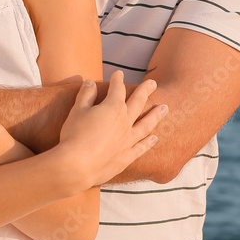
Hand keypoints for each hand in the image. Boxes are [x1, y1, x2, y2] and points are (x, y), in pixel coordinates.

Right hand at [51, 71, 166, 192]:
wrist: (78, 165)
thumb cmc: (75, 135)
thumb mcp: (77, 110)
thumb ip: (85, 95)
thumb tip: (90, 83)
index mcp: (113, 107)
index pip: (117, 89)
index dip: (118, 80)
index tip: (118, 74)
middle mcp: (125, 122)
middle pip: (138, 102)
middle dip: (145, 91)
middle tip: (153, 83)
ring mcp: (128, 140)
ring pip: (146, 124)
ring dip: (156, 115)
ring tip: (164, 108)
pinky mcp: (127, 157)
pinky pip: (142, 147)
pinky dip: (149, 142)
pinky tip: (154, 138)